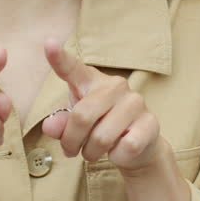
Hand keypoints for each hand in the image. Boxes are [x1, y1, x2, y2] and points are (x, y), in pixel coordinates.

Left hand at [40, 38, 162, 173]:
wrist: (137, 146)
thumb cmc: (100, 127)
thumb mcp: (75, 126)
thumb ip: (61, 124)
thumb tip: (50, 126)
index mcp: (91, 81)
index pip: (72, 68)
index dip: (58, 58)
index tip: (49, 43)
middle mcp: (115, 85)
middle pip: (82, 116)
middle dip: (72, 141)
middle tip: (72, 151)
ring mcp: (136, 102)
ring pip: (102, 137)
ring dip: (91, 152)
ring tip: (94, 151)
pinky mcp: (151, 123)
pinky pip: (124, 148)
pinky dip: (115, 157)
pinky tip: (119, 151)